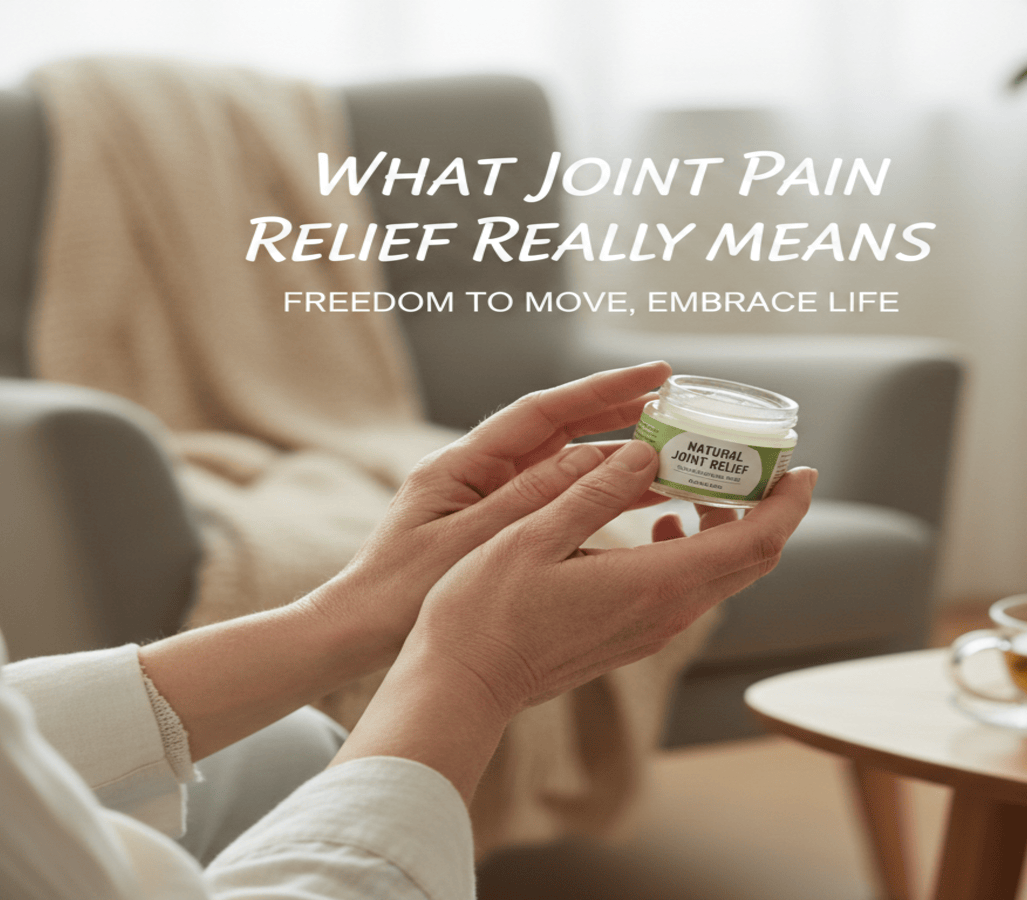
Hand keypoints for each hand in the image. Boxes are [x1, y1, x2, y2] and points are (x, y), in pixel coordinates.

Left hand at [306, 361, 671, 665]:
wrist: (353, 636)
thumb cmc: (399, 591)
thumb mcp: (471, 541)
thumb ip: (534, 497)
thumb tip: (602, 457)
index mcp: (462, 463)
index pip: (542, 410)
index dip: (602, 390)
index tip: (654, 375)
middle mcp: (476, 473)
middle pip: (556, 431)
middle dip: (614, 414)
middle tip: (672, 407)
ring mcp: (485, 501)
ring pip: (560, 469)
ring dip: (610, 459)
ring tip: (668, 457)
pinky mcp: (493, 532)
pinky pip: (552, 506)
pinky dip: (591, 501)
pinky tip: (629, 507)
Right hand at [412, 446, 816, 716]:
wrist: (464, 684)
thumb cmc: (486, 610)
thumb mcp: (534, 535)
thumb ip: (595, 492)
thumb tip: (646, 451)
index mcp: (653, 582)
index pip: (754, 543)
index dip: (786, 504)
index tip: (801, 468)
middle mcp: (666, 612)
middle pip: (748, 560)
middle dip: (767, 509)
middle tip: (760, 461)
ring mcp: (650, 630)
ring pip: (719, 575)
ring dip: (729, 527)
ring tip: (706, 481)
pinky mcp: (632, 636)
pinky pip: (689, 589)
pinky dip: (696, 550)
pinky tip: (660, 524)